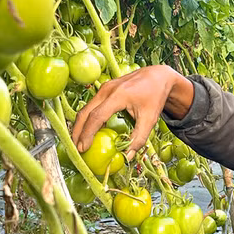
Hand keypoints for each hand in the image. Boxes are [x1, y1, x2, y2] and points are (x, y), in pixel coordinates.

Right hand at [71, 65, 192, 160]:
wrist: (158, 76)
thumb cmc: (155, 96)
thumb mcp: (150, 119)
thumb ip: (139, 138)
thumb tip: (127, 157)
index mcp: (118, 95)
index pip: (97, 117)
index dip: (88, 134)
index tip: (83, 149)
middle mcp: (107, 89)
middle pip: (85, 113)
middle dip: (78, 132)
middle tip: (76, 150)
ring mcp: (104, 88)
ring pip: (86, 109)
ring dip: (80, 126)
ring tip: (79, 143)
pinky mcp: (104, 89)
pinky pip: (91, 105)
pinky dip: (87, 119)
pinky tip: (89, 132)